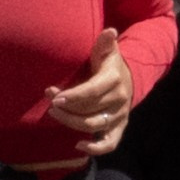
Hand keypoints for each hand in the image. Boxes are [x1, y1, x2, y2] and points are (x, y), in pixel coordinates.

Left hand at [45, 29, 132, 149]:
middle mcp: (119, 99)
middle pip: (89, 109)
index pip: (91, 91)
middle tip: (49, 100)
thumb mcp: (107, 51)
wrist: (129, 79)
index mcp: (113, 80)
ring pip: (93, 125)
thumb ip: (105, 42)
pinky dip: (95, 148)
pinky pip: (110, 143)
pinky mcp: (119, 127)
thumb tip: (110, 31)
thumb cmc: (109, 65)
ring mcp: (119, 115)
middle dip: (65, 107)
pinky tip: (78, 145)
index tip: (53, 96)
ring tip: (54, 114)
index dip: (72, 96)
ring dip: (71, 122)